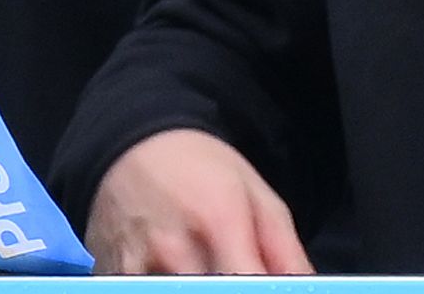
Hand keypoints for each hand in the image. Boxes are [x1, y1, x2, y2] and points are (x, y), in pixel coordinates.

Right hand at [84, 128, 312, 274]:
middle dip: (230, 291)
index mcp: (220, 223)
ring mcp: (137, 266)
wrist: (131, 144)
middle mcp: (174, 250)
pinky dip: (164, 286)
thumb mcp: (257, 197)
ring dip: (197, 287)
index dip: (264, 293)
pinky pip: (144, 292)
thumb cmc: (200, 170)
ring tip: (205, 271)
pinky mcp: (113, 276)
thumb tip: (310, 288)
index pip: (248, 286)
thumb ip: (287, 253)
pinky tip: (174, 274)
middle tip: (235, 275)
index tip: (267, 289)